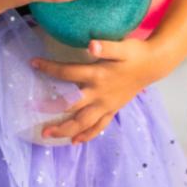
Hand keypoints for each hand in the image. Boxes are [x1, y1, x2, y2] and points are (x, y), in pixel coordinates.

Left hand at [29, 36, 166, 143]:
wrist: (154, 65)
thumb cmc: (135, 53)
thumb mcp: (122, 47)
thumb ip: (106, 47)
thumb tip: (91, 45)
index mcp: (98, 76)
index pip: (68, 73)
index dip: (49, 68)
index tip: (33, 63)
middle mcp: (100, 94)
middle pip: (72, 106)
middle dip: (52, 110)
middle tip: (32, 112)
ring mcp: (107, 105)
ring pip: (83, 122)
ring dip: (65, 129)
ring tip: (48, 135)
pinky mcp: (113, 109)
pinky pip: (99, 126)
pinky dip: (87, 135)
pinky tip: (75, 141)